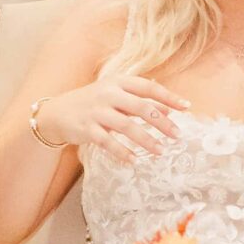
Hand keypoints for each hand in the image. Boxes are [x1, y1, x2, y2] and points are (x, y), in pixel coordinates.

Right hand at [40, 75, 189, 160]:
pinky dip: (123, 153)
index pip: (148, 87)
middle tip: (178, 136)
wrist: (56, 112)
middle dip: (162, 123)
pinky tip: (134, 161)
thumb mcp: (115, 96)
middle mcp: (108, 94)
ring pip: (127, 127)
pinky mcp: (87, 129)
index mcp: (117, 82)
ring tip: (161, 151)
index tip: (186, 107)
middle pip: (141, 107)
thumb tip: (168, 109)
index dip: (168, 97)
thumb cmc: (92, 102)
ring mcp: (96, 111)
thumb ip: (139, 100)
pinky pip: (108, 143)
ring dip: (146, 140)